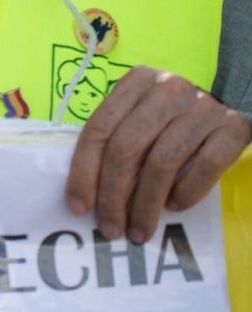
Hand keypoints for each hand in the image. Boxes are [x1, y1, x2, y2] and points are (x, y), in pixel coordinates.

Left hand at [65, 67, 250, 242]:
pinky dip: (186, 192)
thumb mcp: (138, 117)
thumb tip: (84, 196)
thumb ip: (112, 140)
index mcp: (137, 81)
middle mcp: (169, 89)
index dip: (83, 172)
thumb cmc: (170, 120)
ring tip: (139, 229)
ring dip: (146, 204)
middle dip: (113, 196)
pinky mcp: (233, 127)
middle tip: (111, 228)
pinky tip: (174, 206)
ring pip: (162, 162)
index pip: (98, 130)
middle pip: (126, 148)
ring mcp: (204, 107)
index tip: (78, 207)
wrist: (227, 111)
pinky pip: (205, 166)